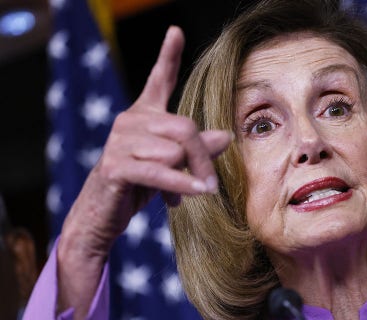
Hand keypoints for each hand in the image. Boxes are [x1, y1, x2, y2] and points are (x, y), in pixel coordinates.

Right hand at [55, 26, 231, 318]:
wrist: (100, 217)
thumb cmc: (137, 187)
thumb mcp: (172, 165)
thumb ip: (196, 149)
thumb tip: (226, 136)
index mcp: (143, 116)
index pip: (158, 80)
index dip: (168, 56)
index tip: (176, 31)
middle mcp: (129, 122)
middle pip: (185, 129)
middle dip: (203, 158)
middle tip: (210, 183)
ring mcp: (119, 143)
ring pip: (176, 151)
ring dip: (189, 177)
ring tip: (183, 195)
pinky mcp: (115, 167)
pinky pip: (161, 171)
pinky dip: (181, 185)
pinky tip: (195, 194)